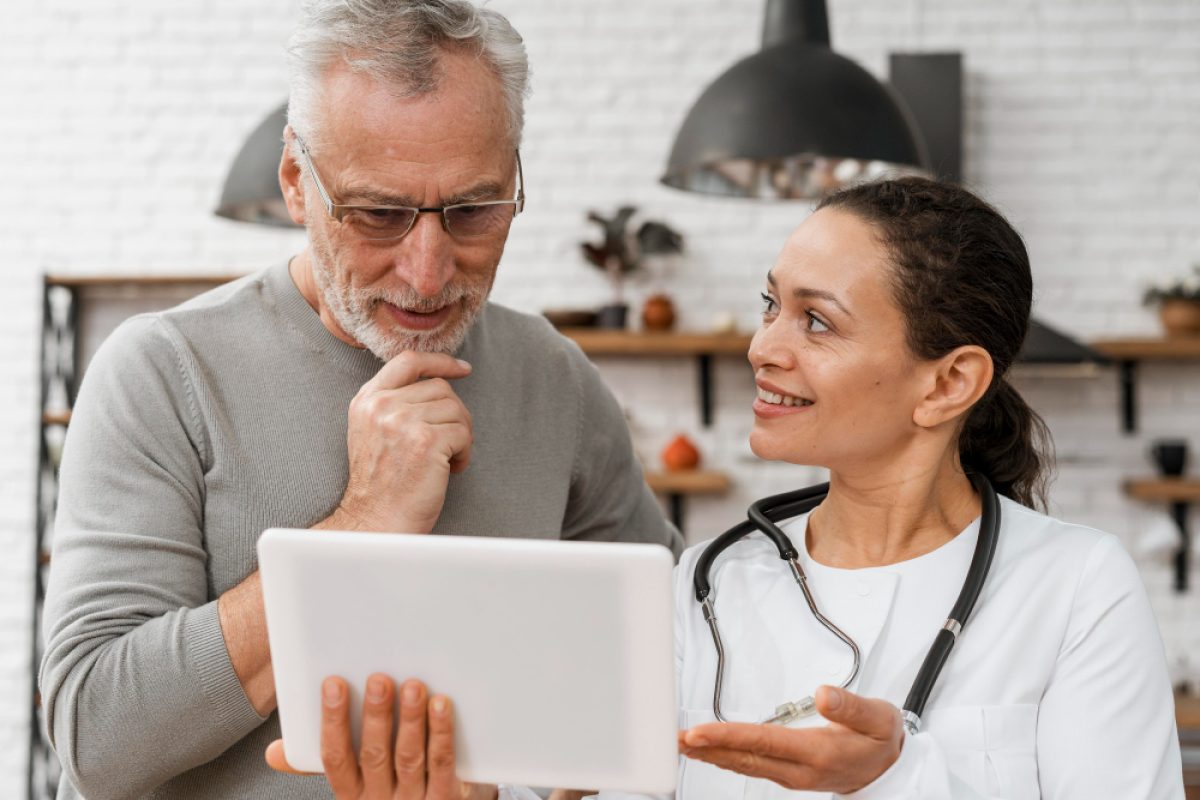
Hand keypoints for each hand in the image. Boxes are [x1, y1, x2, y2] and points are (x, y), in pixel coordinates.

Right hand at [266, 675, 495, 799]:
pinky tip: (441, 704)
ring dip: (411, 720)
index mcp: (350, 793)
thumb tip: (273, 752)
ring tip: (413, 685)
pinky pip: (443, 764)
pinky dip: (442, 733)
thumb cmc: (386, 789)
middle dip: (375, 716)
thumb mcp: (352, 782)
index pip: (334, 758)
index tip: (334, 683)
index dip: (332, 720)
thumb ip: (318, 762)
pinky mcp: (445, 799)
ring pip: (409, 758)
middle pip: (375, 756)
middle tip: (379, 679)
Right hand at [334, 352, 473, 533]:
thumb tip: (439, 382)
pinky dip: (465, 453)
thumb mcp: (372, 431)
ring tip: (448, 459)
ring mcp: (403, 422)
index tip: (462, 369)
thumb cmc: (381, 483)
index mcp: (368, 399)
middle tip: (452, 442)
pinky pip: (464, 434)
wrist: (376, 520)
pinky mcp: (426, 442)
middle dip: (455, 415)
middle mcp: (382, 406)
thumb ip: (394, 403)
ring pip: (456, 410)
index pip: (408, 361)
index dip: (440, 361)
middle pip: (440, 388)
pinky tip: (452, 469)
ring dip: (461, 436)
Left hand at [679, 685, 902, 793]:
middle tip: (675, 739)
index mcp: (818, 753)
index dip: (728, 737)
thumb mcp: (878, 718)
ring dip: (711, 755)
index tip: (699, 733)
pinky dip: (726, 758)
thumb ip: (850, 706)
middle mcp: (800, 770)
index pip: (763, 742)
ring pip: (744, 766)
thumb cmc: (880, 740)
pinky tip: (709, 752)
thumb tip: (824, 693)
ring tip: (681, 744)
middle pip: (745, 758)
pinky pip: (751, 766)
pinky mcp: (788, 774)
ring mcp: (792, 776)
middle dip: (708, 749)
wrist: (890, 771)